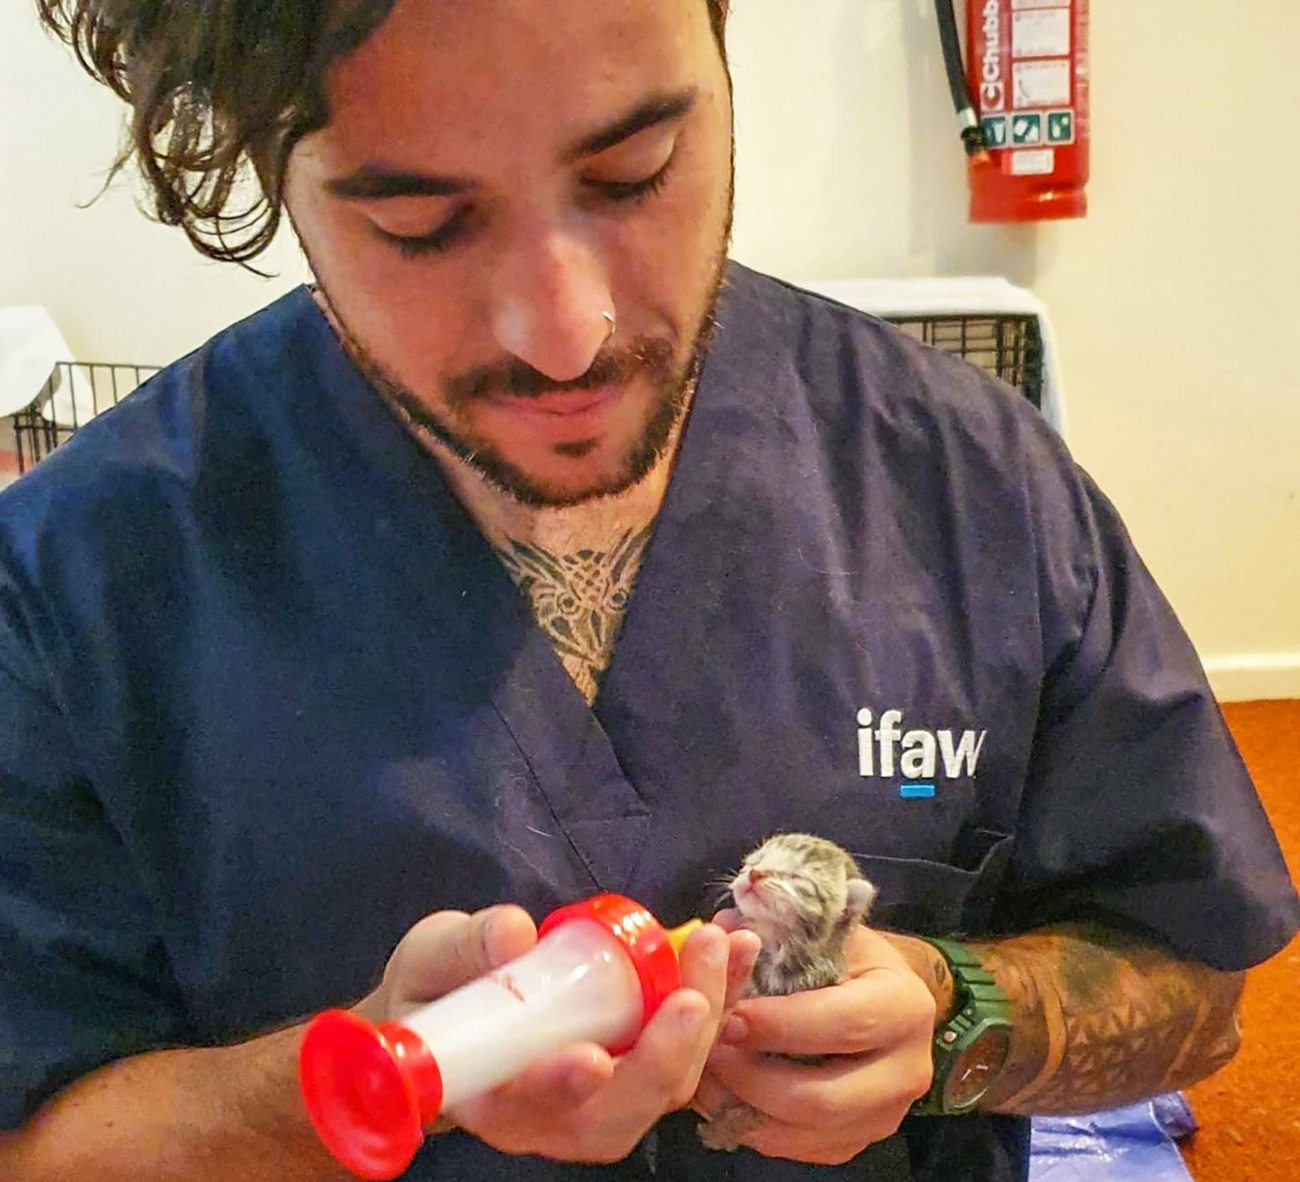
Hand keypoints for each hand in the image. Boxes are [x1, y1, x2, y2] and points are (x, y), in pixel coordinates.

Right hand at [361, 905, 760, 1163]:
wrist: (449, 1004)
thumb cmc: (433, 992)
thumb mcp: (431, 961)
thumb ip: (465, 952)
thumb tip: (512, 933)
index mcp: (496, 1101)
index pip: (535, 1114)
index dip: (562, 1090)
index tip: (589, 1059)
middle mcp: (557, 1115)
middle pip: (622, 1112)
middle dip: (664, 1056)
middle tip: (691, 994)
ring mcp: (607, 1090)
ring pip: (669, 1082)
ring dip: (708, 1019)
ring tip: (726, 946)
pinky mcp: (639, 1055)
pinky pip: (687, 1041)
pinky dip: (719, 994)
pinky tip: (738, 944)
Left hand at [693, 918, 935, 1164]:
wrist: (881, 993)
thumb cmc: (846, 954)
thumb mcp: (822, 930)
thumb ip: (776, 931)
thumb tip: (720, 932)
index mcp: (905, 1005)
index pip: (842, 1024)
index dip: (778, 1024)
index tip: (728, 1015)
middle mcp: (907, 1069)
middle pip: (822, 1097)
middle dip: (753, 1078)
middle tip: (707, 1051)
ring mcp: (886, 1115)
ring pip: (806, 1132)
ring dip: (746, 1108)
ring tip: (705, 1074)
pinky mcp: (858, 1141)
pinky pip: (799, 1148)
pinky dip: (753, 1126)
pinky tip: (723, 1094)